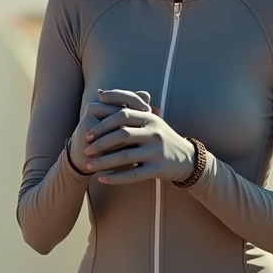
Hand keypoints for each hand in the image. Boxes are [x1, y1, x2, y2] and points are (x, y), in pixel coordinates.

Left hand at [80, 89, 195, 184]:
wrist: (187, 159)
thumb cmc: (160, 138)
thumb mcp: (149, 121)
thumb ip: (126, 109)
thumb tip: (100, 93)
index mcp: (149, 117)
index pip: (122, 114)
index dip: (102, 124)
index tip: (88, 134)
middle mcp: (154, 132)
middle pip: (121, 134)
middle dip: (100, 142)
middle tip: (86, 149)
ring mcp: (157, 151)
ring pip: (125, 156)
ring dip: (103, 161)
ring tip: (89, 166)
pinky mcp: (158, 168)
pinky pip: (132, 174)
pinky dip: (115, 178)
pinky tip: (101, 179)